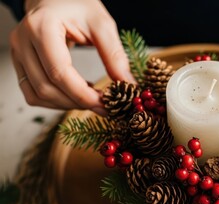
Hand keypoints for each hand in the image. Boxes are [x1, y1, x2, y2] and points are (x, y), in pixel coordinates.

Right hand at [9, 0, 132, 113]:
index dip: (83, 94)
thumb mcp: (102, 24)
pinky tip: (76, 94)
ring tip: (92, 99)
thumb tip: (128, 85)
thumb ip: (114, 55)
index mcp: (41, 27)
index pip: (59, 72)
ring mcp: (18, 53)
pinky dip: (56, 101)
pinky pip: (33, 93)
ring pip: (37, 95)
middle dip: (78, 102)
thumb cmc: (78, 5)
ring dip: (67, 105)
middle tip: (105, 106)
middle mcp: (23, 41)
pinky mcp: (20, 63)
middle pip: (46, 88)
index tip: (107, 104)